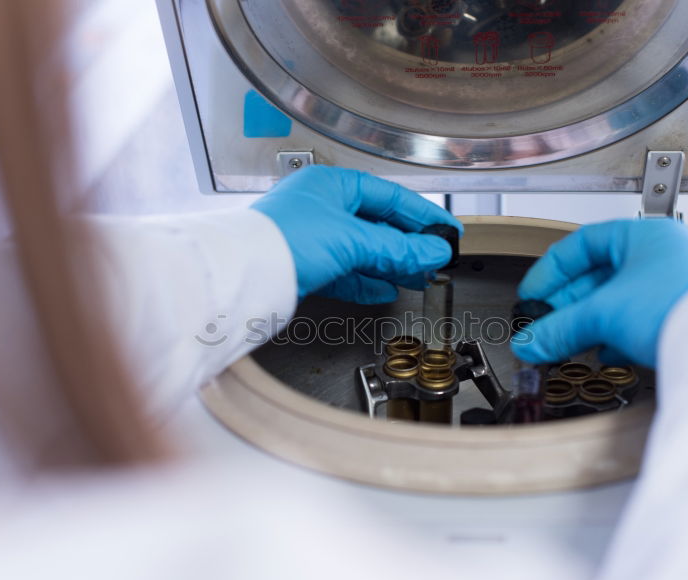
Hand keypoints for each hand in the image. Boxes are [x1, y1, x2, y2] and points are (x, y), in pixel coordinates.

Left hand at [251, 166, 461, 303]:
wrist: (240, 275)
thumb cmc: (283, 240)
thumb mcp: (353, 241)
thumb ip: (398, 249)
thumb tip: (433, 253)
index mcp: (332, 184)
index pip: (389, 196)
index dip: (422, 215)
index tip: (447, 231)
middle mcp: (321, 206)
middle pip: (377, 223)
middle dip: (409, 244)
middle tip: (436, 259)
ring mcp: (312, 236)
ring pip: (362, 249)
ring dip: (391, 264)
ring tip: (418, 277)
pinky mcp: (304, 265)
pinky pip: (344, 271)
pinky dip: (366, 280)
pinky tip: (386, 288)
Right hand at [511, 218, 687, 366]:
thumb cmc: (680, 306)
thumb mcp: (602, 313)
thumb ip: (559, 328)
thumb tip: (530, 341)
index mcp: (644, 235)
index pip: (582, 244)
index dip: (551, 270)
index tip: (533, 293)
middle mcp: (663, 256)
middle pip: (599, 275)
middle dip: (568, 304)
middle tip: (546, 323)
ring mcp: (677, 286)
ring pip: (620, 300)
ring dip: (591, 322)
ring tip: (572, 341)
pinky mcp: (686, 316)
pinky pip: (641, 321)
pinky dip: (618, 336)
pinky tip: (606, 352)